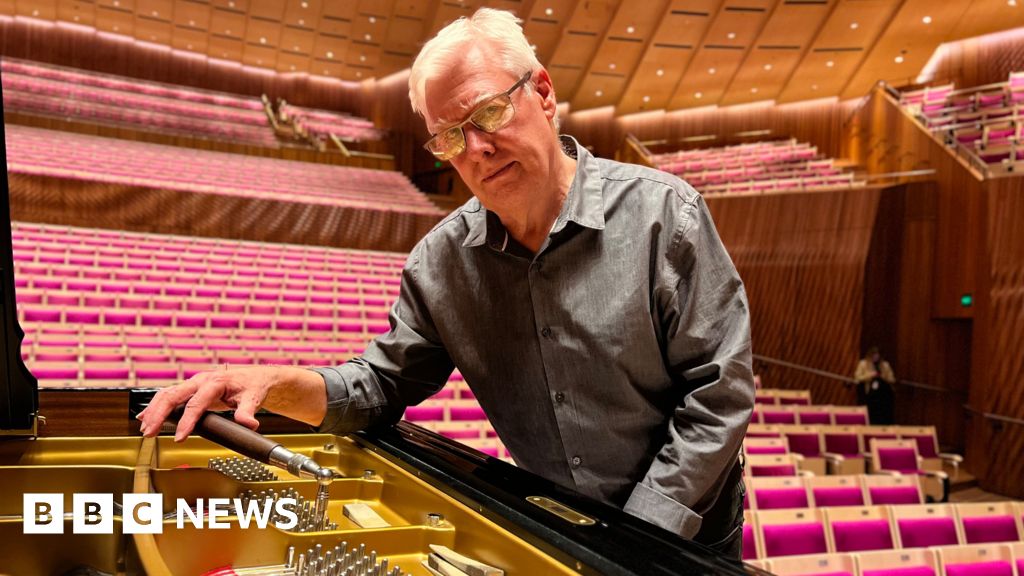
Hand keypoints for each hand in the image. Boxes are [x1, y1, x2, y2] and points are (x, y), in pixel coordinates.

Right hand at [136, 366, 282, 441]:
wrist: (255, 377)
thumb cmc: (253, 386)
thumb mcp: (254, 398)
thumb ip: (248, 411)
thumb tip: (248, 424)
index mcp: (215, 382)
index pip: (196, 403)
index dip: (187, 421)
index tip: (179, 437)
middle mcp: (201, 380)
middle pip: (173, 395)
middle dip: (159, 414)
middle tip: (150, 432)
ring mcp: (194, 384)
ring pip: (167, 394)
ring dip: (154, 411)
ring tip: (146, 428)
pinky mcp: (191, 389)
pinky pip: (169, 395)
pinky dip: (156, 406)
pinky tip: (145, 417)